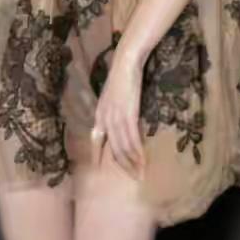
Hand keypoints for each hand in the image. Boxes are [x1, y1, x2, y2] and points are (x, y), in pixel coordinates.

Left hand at [91, 46, 146, 181]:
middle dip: (123, 165)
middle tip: (134, 177)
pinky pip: (132, 139)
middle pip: (113, 149)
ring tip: (140, 174)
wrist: (126, 63)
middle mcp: (104, 119)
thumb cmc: (122, 77)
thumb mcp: (112, 97)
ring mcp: (115, 118)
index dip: (98, 155)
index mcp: (99, 115)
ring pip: (123, 147)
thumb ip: (113, 111)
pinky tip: (142, 160)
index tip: (100, 168)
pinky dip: (138, 152)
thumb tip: (121, 123)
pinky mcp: (128, 115)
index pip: (96, 140)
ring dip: (133, 162)